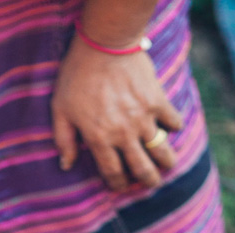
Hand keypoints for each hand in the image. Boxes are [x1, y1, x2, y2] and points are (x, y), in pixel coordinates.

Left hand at [51, 38, 182, 190]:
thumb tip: (65, 165)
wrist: (104, 44)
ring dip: (166, 162)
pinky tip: (172, 128)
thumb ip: (64, 140)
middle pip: (142, 169)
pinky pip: (173, 120)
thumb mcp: (60, 109)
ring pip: (161, 150)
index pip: (113, 173)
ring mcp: (143, 118)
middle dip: (148, 181)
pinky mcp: (157, 100)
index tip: (122, 186)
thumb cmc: (77, 76)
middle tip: (151, 183)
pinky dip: (174, 126)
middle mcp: (124, 134)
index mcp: (100, 140)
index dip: (119, 184)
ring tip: (167, 165)